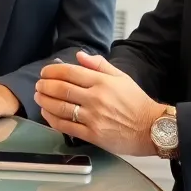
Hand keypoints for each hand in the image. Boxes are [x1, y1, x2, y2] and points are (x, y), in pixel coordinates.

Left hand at [34, 51, 165, 156]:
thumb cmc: (137, 102)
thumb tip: (79, 55)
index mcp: (102, 82)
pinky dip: (52, 119)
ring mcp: (93, 118)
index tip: (45, 72)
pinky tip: (47, 113)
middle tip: (39, 85)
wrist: (152, 128)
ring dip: (45, 101)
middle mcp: (96, 99)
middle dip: (45, 86)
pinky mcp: (92, 135)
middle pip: (61, 89)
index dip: (53, 71)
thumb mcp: (121, 77)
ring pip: (60, 108)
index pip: (70, 72)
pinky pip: (66, 126)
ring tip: (39, 97)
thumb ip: (99, 65)